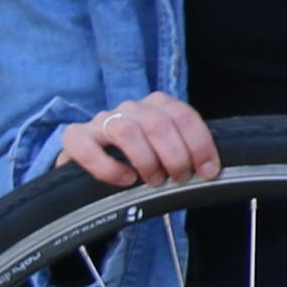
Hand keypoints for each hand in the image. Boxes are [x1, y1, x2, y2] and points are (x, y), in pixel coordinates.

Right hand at [53, 92, 222, 184]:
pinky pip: (88, 147)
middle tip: (179, 178)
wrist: (92, 169)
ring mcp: (101, 120)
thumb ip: (184, 154)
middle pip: (157, 123)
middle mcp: (129, 108)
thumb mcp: (165, 153)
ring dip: (146, 159)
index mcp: (156, 106)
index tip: (208, 170)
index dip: (199, 143)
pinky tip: (125, 179)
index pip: (183, 115)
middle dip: (175, 155)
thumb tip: (210, 171)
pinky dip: (108, 166)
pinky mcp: (76, 137)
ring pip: (126, 130)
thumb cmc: (137, 161)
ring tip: (153, 180)